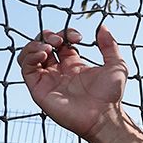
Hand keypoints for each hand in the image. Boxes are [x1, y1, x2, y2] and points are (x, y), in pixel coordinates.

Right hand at [17, 25, 127, 139]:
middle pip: (43, 45)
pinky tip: (43, 53)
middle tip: (59, 40)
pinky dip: (30, 56)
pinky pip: (26, 69)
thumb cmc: (111, 94)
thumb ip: (109, 46)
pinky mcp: (38, 89)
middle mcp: (59, 71)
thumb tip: (103, 26)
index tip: (78, 38)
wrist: (103, 115)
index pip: (62, 42)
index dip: (66, 34)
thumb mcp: (116, 65)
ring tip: (49, 46)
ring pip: (29, 55)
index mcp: (74, 64)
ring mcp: (48, 79)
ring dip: (35, 44)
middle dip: (48, 36)